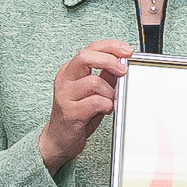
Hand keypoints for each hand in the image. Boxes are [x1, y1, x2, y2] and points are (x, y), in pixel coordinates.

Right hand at [40, 38, 140, 177]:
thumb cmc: (77, 114)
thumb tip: (122, 63)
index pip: (90, 48)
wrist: (59, 139)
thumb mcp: (92, 91)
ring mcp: (65, 95)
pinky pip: (95, 102)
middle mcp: (64, 79)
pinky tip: (106, 110)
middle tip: (123, 70)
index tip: (127, 51)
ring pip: (94, 82)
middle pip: (85, 57)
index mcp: (70, 71)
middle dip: (109, 60)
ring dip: (110, 91)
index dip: (110, 46)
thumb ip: (105, 77)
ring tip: (111, 100)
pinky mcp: (70, 112)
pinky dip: (107, 105)